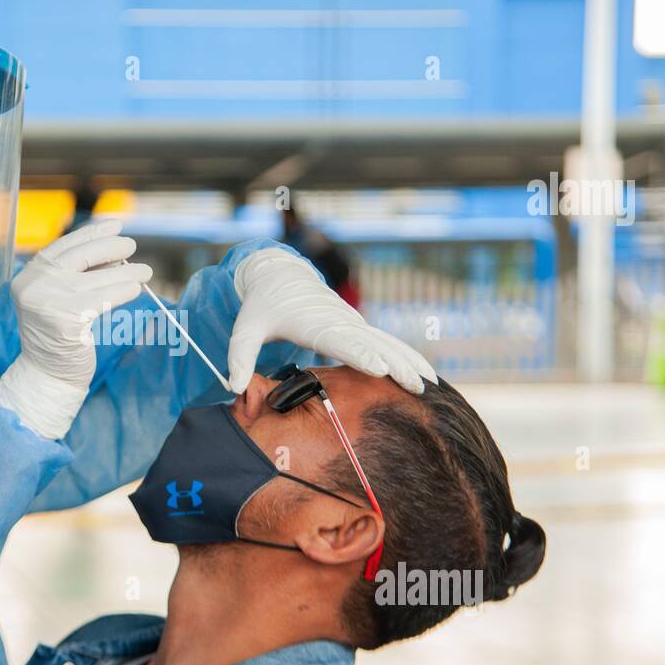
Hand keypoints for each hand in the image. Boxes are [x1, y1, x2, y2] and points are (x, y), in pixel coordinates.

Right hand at [0, 219, 151, 438]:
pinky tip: (136, 289)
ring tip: (145, 271)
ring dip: (126, 272)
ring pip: (97, 279)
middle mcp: (34, 285)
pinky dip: (124, 291)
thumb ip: (77, 275)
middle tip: (132, 246)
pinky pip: (103, 299)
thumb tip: (115, 252)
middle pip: (80, 256)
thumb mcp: (59, 297)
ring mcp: (48, 302)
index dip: (91, 233)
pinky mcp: (66, 321)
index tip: (115, 225)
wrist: (47, 375)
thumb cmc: (58, 336)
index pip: (64, 246)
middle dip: (111, 247)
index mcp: (29, 275)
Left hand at [227, 247, 436, 394]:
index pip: (341, 340)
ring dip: (410, 361)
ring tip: (429, 384)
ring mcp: (353, 326)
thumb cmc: (262, 306)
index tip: (379, 368)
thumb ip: (238, 356)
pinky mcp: (358, 330)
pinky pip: (388, 344)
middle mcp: (340, 324)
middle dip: (396, 364)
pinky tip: (424, 376)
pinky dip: (407, 357)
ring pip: (387, 344)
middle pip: (374, 345)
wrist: (280, 278)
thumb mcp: (244, 328)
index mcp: (315, 324)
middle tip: (416, 385)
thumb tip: (234, 387)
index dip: (360, 354)